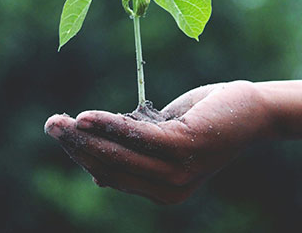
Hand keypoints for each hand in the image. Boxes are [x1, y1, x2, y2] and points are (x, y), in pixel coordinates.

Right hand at [44, 80, 273, 203]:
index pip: (112, 175)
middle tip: (50, 125)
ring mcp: (177, 172)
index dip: (83, 156)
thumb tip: (97, 173)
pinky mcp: (184, 148)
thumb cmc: (205, 121)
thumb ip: (135, 153)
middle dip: (76, 147)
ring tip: (59, 122)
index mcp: (162, 191)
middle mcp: (169, 190)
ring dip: (85, 137)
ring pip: (119, 155)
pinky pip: (137, 137)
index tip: (63, 135)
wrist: (251, 110)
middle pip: (110, 167)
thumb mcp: (164, 139)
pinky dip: (109, 125)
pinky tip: (86, 117)